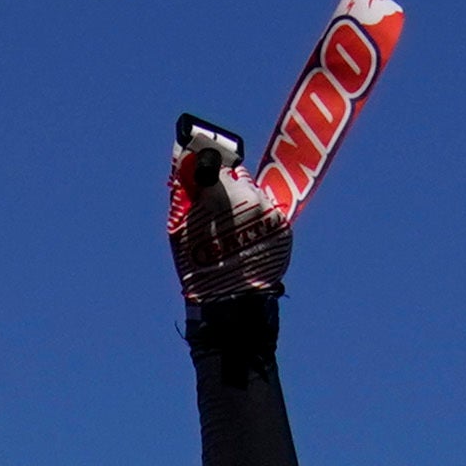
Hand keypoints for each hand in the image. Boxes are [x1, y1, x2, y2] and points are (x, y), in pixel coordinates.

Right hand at [166, 113, 289, 308]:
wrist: (230, 305)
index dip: (207, 166)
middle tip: (215, 208)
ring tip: (231, 231)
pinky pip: (268, 214)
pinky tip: (246, 241)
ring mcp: (271, 214)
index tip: (202, 171)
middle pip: (239, 176)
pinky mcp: (284, 229)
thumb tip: (185, 160)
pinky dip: (257, 221)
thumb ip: (185, 190)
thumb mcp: (180, 228)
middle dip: (226, 186)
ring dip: (243, 204)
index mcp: (223, 194)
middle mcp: (252, 198)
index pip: (216, 162)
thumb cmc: (198, 268)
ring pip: (255, 194)